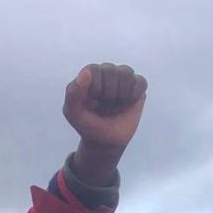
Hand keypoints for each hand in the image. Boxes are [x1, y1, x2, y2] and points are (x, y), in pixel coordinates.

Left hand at [63, 63, 146, 186]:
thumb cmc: (87, 126)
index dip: (93, 90)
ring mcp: (123, 79)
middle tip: (104, 108)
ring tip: (114, 107)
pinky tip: (126, 105)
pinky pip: (140, 83)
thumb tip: (87, 73)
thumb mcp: (73, 113)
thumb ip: (74, 93)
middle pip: (113, 72)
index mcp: (90, 75)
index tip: (92, 104)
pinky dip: (133, 96)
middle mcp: (107, 74)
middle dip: (108, 94)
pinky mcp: (138, 87)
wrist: (105, 142)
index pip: (95, 70)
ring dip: (120, 96)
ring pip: (127, 75)